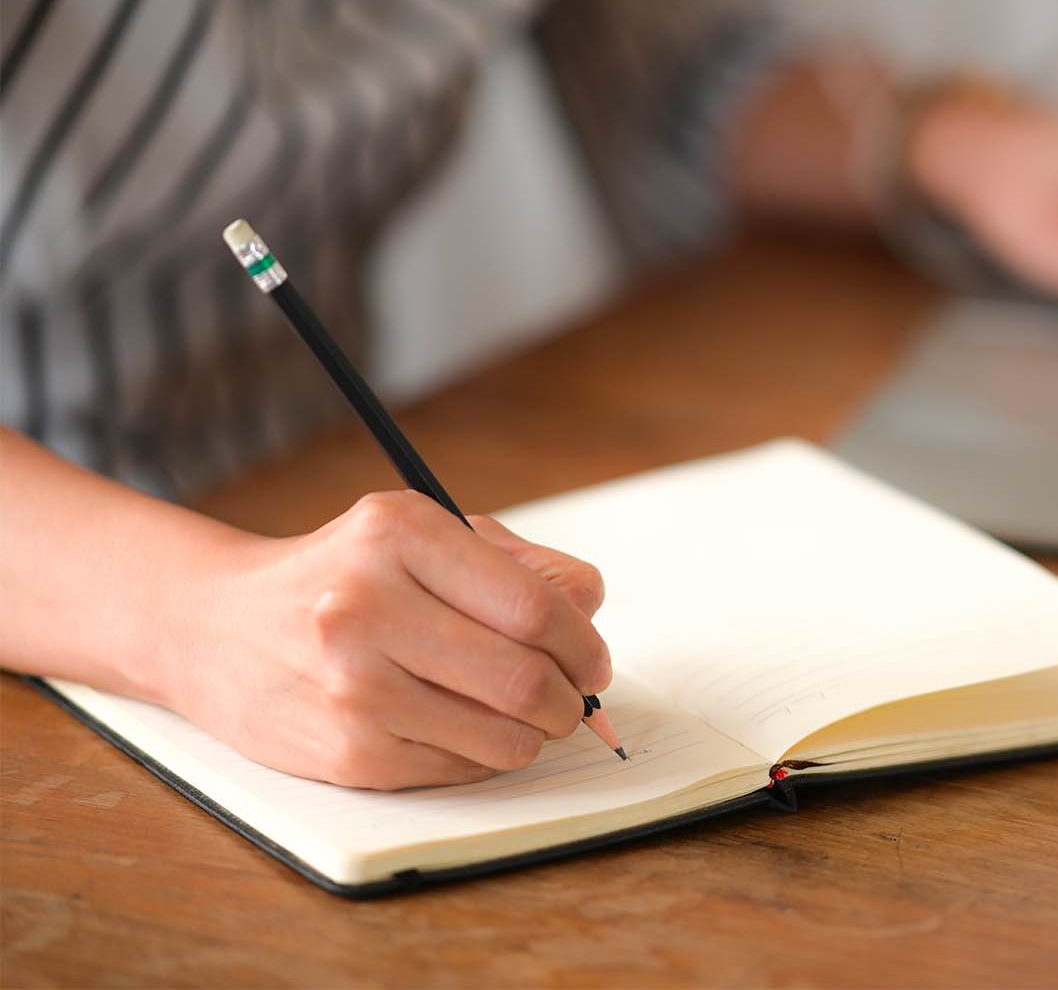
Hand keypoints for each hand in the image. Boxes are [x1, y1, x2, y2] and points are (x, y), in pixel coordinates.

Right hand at [154, 492, 611, 789]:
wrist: (214, 627)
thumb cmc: (346, 576)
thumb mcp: (425, 536)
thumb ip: (519, 565)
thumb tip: (589, 609)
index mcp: (397, 534)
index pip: (535, 607)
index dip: (585, 646)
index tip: (594, 661)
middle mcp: (366, 607)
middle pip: (526, 679)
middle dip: (572, 699)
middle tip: (574, 699)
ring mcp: (352, 687)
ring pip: (503, 737)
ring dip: (535, 734)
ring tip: (522, 715)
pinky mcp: (346, 754)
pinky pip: (461, 770)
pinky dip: (485, 756)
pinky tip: (461, 728)